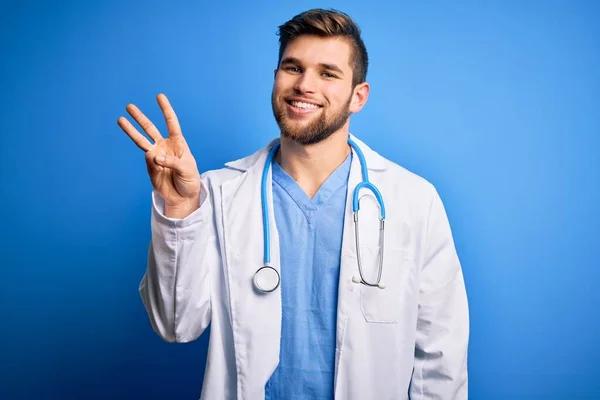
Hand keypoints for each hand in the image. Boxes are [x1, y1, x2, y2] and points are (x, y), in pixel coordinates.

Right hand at [118, 94, 200, 217]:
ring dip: (131, 130)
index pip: (171, 123)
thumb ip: (171, 161)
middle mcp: (165, 146)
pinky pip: (148, 161)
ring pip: (141, 140)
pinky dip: (152, 163)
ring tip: (120, 119)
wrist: (184, 197)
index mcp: (178, 142)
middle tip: (129, 106)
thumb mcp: (187, 169)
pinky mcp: (150, 167)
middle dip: (140, 118)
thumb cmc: (189, 180)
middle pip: (150, 129)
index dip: (165, 110)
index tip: (159, 96)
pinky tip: (161, 168)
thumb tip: (153, 155)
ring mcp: (155, 156)